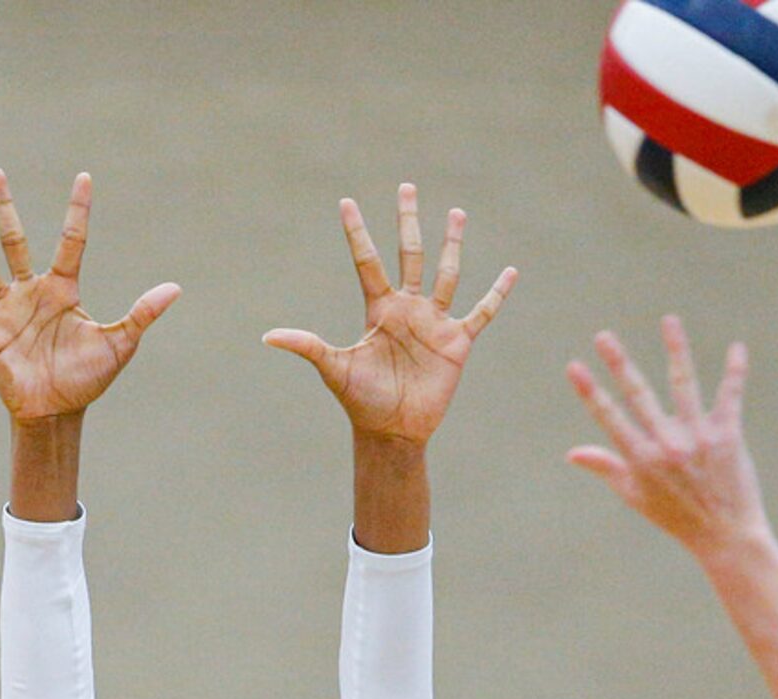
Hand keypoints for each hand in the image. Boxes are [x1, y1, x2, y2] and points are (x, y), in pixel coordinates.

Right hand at [0, 170, 179, 424]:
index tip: (84, 176)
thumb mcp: (120, 344)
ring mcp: (6, 311)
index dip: (78, 211)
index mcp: (62, 290)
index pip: (71, 241)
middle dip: (4, 208)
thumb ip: (143, 314)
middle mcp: (30, 293)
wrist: (59, 412)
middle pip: (15, 241)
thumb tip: (175, 288)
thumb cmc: (87, 379)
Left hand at [264, 185, 515, 445]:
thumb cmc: (361, 402)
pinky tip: (510, 272)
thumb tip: (267, 336)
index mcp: (379, 310)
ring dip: (452, 244)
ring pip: (446, 274)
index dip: (357, 232)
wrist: (393, 431)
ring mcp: (434, 323)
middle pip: (409, 254)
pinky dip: (496, 294)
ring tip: (457, 212)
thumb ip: (307, 346)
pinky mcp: (457, 343)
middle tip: (406, 186)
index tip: (346, 202)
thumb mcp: (334, 369)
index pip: (367, 261)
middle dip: (408, 221)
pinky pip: (481, 313)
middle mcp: (407, 309)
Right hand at [566, 317, 768, 562]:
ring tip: (669, 321)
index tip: (574, 366)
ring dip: (676, 350)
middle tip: (603, 336)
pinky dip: (735, 371)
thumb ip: (606, 468)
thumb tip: (572, 452)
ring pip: (683, 384)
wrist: (724, 537)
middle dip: (619, 364)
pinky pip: (730, 396)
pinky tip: (737, 348)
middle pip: (639, 396)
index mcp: (641, 459)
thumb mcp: (635, 496)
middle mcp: (666, 445)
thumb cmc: (677, 517)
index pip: (609, 418)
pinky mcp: (726, 436)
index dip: (590, 392)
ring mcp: (697, 438)